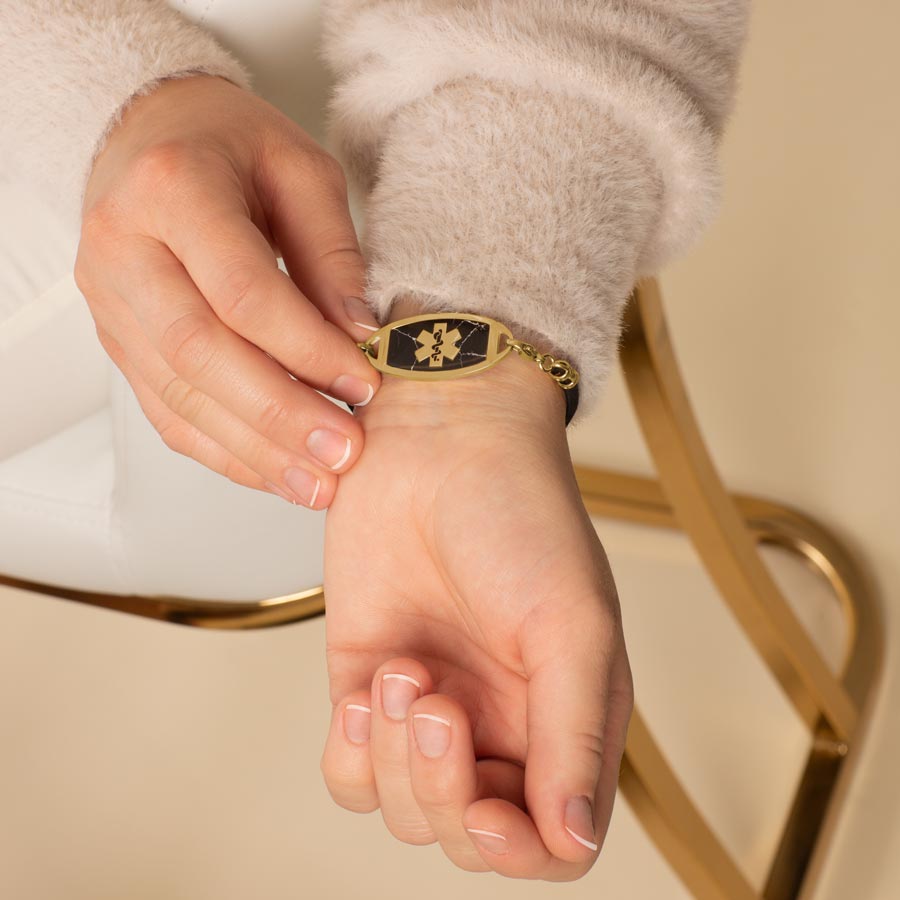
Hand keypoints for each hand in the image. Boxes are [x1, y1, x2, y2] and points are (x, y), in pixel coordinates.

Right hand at [75, 73, 381, 506]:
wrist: (154, 139)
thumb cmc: (234, 147)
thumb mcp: (301, 171)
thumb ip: (332, 253)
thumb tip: (360, 336)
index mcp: (171, 190)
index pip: (241, 291)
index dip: (306, 346)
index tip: (365, 384)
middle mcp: (123, 250)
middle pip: (199, 353)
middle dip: (279, 414)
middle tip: (344, 452)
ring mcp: (111, 304)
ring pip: (179, 396)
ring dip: (255, 449)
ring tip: (319, 482)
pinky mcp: (120, 343)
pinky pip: (167, 412)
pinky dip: (225, 451)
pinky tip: (276, 472)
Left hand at [320, 309, 632, 879]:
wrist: (439, 440)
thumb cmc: (520, 514)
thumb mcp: (572, 623)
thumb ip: (575, 734)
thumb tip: (573, 842)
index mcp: (565, 717)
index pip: (553, 842)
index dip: (514, 849)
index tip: (482, 807)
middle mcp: (499, 723)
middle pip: (465, 833)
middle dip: (439, 787)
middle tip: (437, 700)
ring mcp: (432, 708)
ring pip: (401, 809)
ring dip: (394, 755)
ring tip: (405, 669)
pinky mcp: (368, 684)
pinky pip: (349, 771)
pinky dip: (352, 748)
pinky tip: (369, 683)